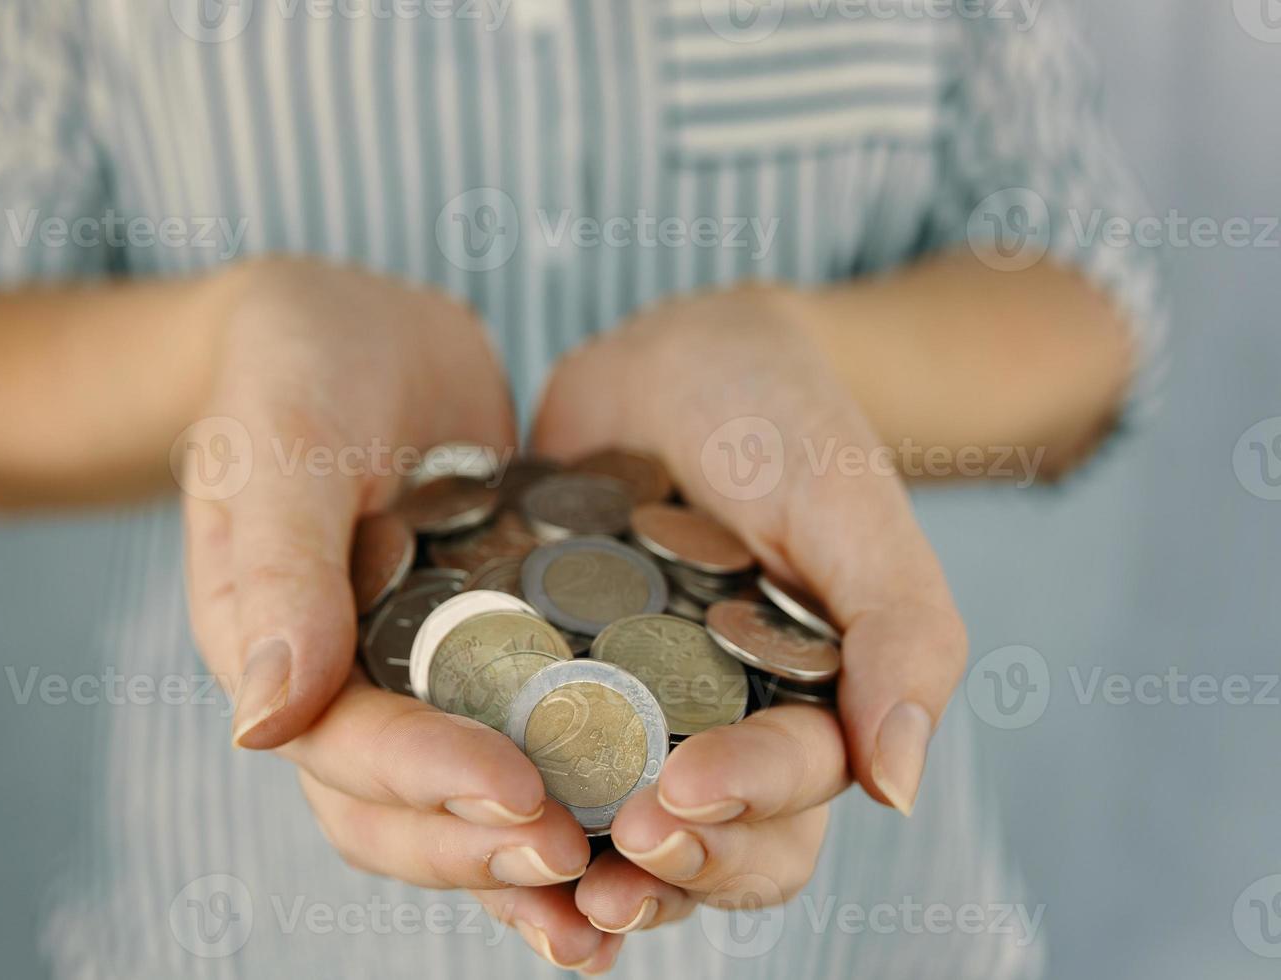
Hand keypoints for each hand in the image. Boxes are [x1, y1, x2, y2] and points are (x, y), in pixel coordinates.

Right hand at [179, 259, 615, 972]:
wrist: (351, 332)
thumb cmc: (294, 368)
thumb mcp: (278, 442)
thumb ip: (278, 569)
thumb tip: (265, 726)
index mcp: (276, 653)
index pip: (345, 746)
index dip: (429, 777)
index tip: (521, 791)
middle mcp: (344, 690)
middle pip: (401, 813)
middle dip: (484, 847)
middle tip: (579, 865)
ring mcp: (415, 682)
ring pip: (462, 806)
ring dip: (529, 863)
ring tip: (619, 908)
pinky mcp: (484, 659)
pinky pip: (525, 740)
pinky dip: (574, 792)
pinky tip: (644, 827)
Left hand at [531, 283, 967, 930]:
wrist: (680, 360)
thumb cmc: (788, 423)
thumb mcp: (852, 510)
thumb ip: (901, 635)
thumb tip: (901, 787)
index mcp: (801, 714)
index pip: (787, 792)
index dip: (741, 804)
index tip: (680, 792)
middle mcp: (710, 734)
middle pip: (698, 844)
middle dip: (661, 871)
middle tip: (608, 863)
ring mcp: (619, 714)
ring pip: (602, 827)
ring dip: (570, 870)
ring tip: (529, 875)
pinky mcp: (537, 681)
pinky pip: (513, 752)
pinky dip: (488, 794)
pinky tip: (449, 807)